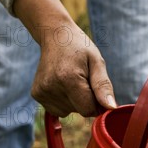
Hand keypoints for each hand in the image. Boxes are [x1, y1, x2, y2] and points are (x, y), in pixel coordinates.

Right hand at [14, 0, 116, 116]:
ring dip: (75, 101)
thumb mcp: (97, 63)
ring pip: (68, 111)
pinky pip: (57, 110)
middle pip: (79, 111)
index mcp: (68, 79)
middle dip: (86, 100)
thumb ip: (104, 87)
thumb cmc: (80, 48)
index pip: (88, 110)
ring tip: (72, 79)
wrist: (55, 36)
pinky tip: (62, 84)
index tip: (96, 89)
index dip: (97, 104)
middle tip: (83, 79)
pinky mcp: (36, 94)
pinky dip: (64, 101)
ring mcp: (41, 91)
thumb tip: (111, 108)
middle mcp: (51, 87)